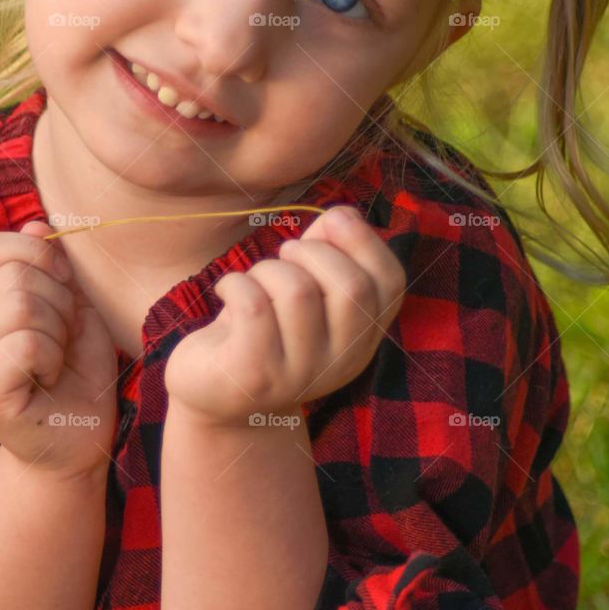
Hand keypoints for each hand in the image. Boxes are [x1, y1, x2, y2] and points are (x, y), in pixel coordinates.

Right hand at [0, 220, 118, 477]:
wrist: (78, 440)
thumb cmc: (76, 372)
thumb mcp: (72, 307)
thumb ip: (53, 268)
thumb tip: (37, 224)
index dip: (39, 256)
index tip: (66, 288)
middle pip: (14, 277)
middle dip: (60, 303)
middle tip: (63, 338)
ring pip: (20, 306)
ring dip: (58, 332)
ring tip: (55, 359)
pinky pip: (25, 344)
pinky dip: (52, 359)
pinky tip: (47, 380)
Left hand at [163, 205, 406, 428]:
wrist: (217, 394)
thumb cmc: (263, 327)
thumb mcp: (304, 290)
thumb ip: (327, 251)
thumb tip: (341, 215)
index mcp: (363, 338)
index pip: (391, 282)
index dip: (364, 239)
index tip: (330, 222)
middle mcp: (342, 362)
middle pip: (351, 286)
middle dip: (311, 250)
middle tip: (284, 255)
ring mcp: (299, 374)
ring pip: (296, 290)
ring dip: (267, 269)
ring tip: (254, 281)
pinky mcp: (256, 376)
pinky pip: (253, 305)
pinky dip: (235, 283)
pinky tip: (227, 292)